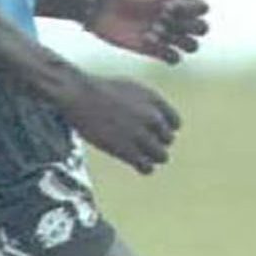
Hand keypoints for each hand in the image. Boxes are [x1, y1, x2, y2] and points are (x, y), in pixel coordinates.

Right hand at [58, 76, 181, 174]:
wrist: (80, 96)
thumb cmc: (101, 90)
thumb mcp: (131, 87)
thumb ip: (148, 103)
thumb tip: (158, 118)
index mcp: (154, 100)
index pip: (175, 123)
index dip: (165, 129)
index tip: (154, 132)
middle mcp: (151, 117)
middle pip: (168, 140)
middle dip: (158, 143)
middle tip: (142, 143)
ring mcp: (140, 134)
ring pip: (162, 156)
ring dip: (153, 157)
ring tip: (140, 155)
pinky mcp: (126, 150)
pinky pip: (147, 167)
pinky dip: (144, 168)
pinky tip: (136, 164)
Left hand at [86, 0, 209, 64]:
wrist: (100, 5)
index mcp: (178, 2)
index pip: (202, 8)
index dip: (191, 8)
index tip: (169, 3)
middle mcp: (176, 20)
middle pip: (202, 29)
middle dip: (191, 25)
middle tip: (166, 18)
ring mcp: (166, 36)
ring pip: (192, 46)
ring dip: (181, 40)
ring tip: (158, 31)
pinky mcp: (153, 50)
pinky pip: (174, 59)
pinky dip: (167, 53)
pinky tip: (148, 41)